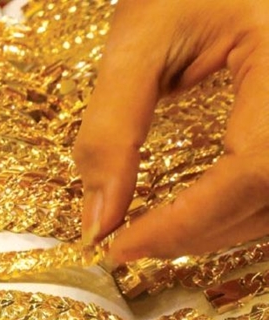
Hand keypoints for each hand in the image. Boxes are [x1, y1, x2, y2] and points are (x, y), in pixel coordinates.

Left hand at [75, 0, 268, 263]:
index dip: (187, 220)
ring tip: (154, 232)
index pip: (253, 168)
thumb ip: (113, 129)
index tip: (120, 246)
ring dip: (221, 228)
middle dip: (197, 231)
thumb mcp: (141, 40)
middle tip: (128, 243)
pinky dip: (240, 207)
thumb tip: (98, 221)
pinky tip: (197, 211)